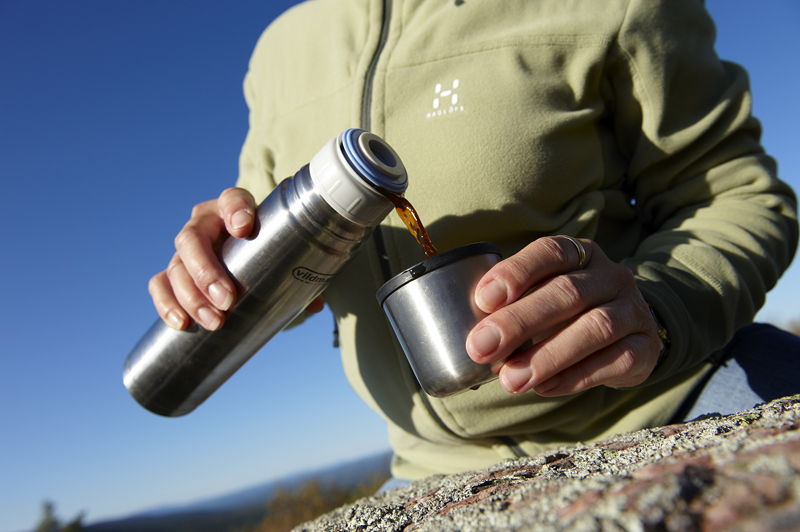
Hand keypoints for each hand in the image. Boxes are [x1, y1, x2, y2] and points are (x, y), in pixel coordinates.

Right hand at [148, 187, 323, 330]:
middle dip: (207, 272)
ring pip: (176, 266)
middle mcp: (205, 224)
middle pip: (193, 239)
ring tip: (214, 321)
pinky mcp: (174, 272)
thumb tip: (314, 305)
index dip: (235, 209)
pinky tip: (180, 322)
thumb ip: (300, 273)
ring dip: (191, 296)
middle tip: (228, 300)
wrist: (247, 256)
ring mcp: (186, 249)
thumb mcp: (285, 254)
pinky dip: (166, 303)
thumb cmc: (269, 250)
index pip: (232, 199)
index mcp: (234, 209)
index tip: (243, 227)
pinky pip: (160, 284)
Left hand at [465, 236, 661, 395]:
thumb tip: (472, 342)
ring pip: (595, 327)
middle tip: (481, 346)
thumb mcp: (543, 296)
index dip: (516, 272)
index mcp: (580, 254)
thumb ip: (512, 308)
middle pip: (567, 292)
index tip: (483, 299)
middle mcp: (610, 275)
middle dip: (519, 321)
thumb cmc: (568, 312)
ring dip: (547, 355)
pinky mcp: (646, 346)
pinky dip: (576, 376)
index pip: (549, 252)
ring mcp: (633, 309)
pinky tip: (545, 387)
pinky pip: (614, 361)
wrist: (630, 333)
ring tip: (511, 380)